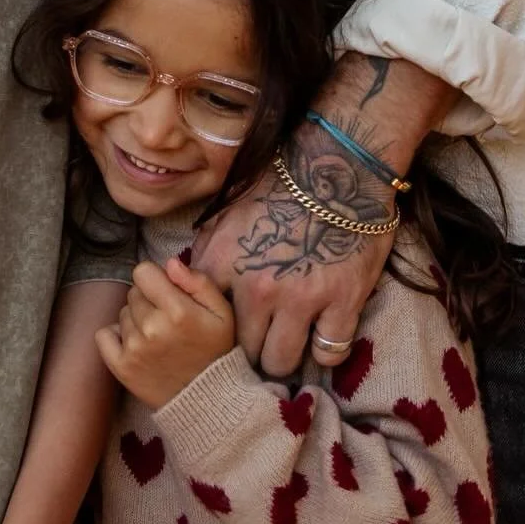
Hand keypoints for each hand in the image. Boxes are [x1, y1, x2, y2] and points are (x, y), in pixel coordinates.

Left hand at [95, 257, 235, 409]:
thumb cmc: (214, 350)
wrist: (206, 400)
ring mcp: (134, 349)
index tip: (167, 293)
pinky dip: (116, 335)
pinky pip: (104, 335)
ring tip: (156, 336)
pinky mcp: (121, 367)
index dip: (155, 279)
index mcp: (177, 310)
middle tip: (166, 319)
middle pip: (133, 292)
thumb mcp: (222, 312)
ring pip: (123, 312)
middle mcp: (152, 328)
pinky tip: (134, 343)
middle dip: (148, 299)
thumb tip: (170, 263)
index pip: (143, 271)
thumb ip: (198, 282)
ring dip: (136, 319)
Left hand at [191, 120, 394, 378]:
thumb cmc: (283, 179)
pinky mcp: (341, 303)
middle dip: (249, 350)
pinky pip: (328, 353)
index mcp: (225, 261)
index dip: (214, 327)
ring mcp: (300, 298)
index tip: (226, 328)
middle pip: (241, 350)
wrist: (339, 162)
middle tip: (262, 342)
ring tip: (291, 344)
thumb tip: (183, 275)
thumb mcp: (232, 206)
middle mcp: (257, 286)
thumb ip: (208, 245)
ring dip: (285, 355)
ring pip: (280, 362)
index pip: (203, 319)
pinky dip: (326, 348)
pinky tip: (324, 332)